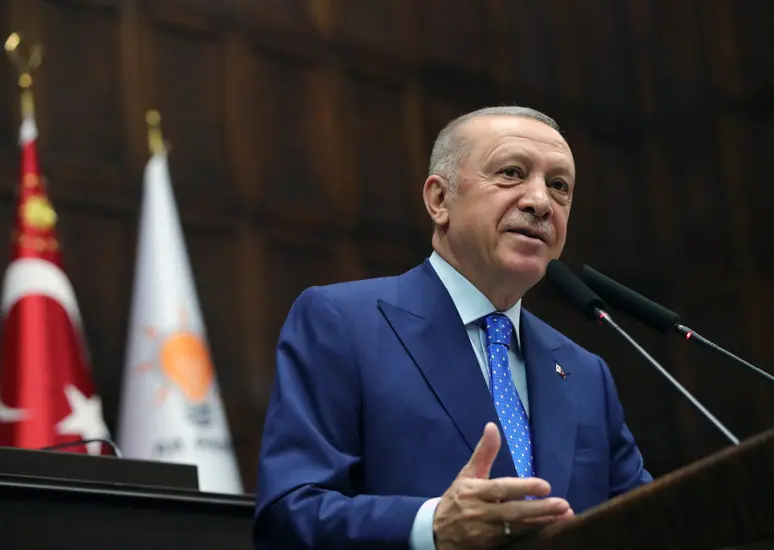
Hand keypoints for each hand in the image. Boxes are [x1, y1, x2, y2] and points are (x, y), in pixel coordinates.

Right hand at [432, 423, 573, 549]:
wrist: (436, 532)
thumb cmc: (458, 498)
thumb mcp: (467, 474)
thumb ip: (484, 452)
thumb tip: (492, 426)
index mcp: (474, 492)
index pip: (501, 489)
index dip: (523, 487)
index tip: (546, 485)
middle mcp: (479, 513)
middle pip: (512, 512)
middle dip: (539, 509)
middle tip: (563, 505)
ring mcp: (484, 534)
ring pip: (516, 530)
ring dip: (541, 525)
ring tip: (563, 518)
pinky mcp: (489, 548)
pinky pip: (512, 542)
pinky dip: (530, 538)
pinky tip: (547, 533)